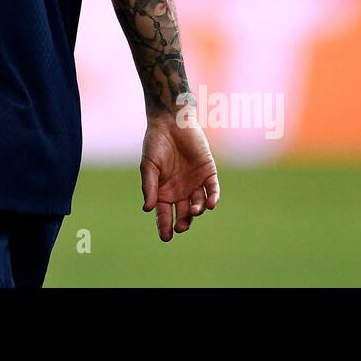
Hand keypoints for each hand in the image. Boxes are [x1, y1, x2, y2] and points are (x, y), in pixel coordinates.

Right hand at [141, 107, 220, 241]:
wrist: (171, 122)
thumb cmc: (155, 143)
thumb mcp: (148, 166)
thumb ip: (150, 186)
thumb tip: (147, 209)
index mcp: (163, 192)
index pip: (164, 214)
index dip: (164, 226)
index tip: (166, 238)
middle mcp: (180, 190)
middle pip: (184, 214)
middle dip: (183, 223)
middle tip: (181, 228)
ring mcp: (195, 183)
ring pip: (199, 204)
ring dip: (197, 211)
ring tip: (194, 211)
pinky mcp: (208, 173)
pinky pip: (212, 190)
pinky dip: (212, 198)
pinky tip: (210, 205)